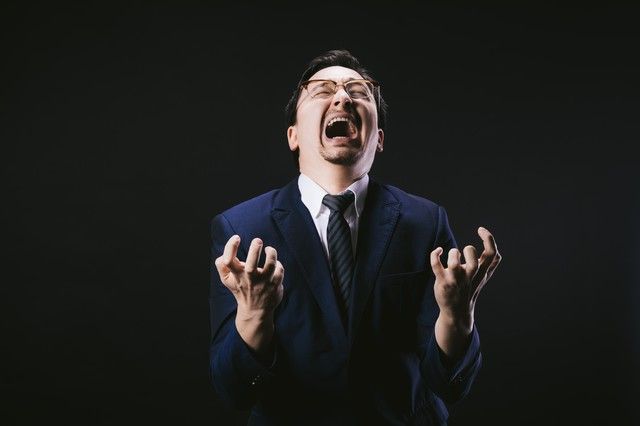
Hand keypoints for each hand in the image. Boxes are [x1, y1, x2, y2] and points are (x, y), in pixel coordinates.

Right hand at [214, 235, 283, 351]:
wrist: (255, 311)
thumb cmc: (241, 289)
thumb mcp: (227, 280)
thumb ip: (221, 265)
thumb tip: (224, 252)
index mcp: (236, 276)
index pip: (228, 261)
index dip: (230, 247)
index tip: (236, 237)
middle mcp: (249, 280)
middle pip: (251, 264)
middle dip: (254, 250)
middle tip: (257, 240)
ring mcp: (263, 283)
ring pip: (270, 265)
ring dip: (271, 253)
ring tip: (269, 249)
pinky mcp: (275, 286)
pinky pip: (279, 271)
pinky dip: (278, 265)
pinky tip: (275, 264)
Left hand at [430, 227, 500, 355]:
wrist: (456, 312)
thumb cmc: (470, 290)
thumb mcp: (483, 278)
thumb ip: (490, 265)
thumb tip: (497, 252)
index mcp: (481, 273)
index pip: (492, 255)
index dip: (489, 239)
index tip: (480, 229)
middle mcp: (470, 276)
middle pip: (474, 262)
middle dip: (469, 250)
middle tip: (464, 252)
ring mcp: (455, 280)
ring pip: (455, 265)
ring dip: (453, 254)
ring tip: (451, 254)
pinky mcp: (442, 282)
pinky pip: (436, 266)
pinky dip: (435, 255)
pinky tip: (438, 251)